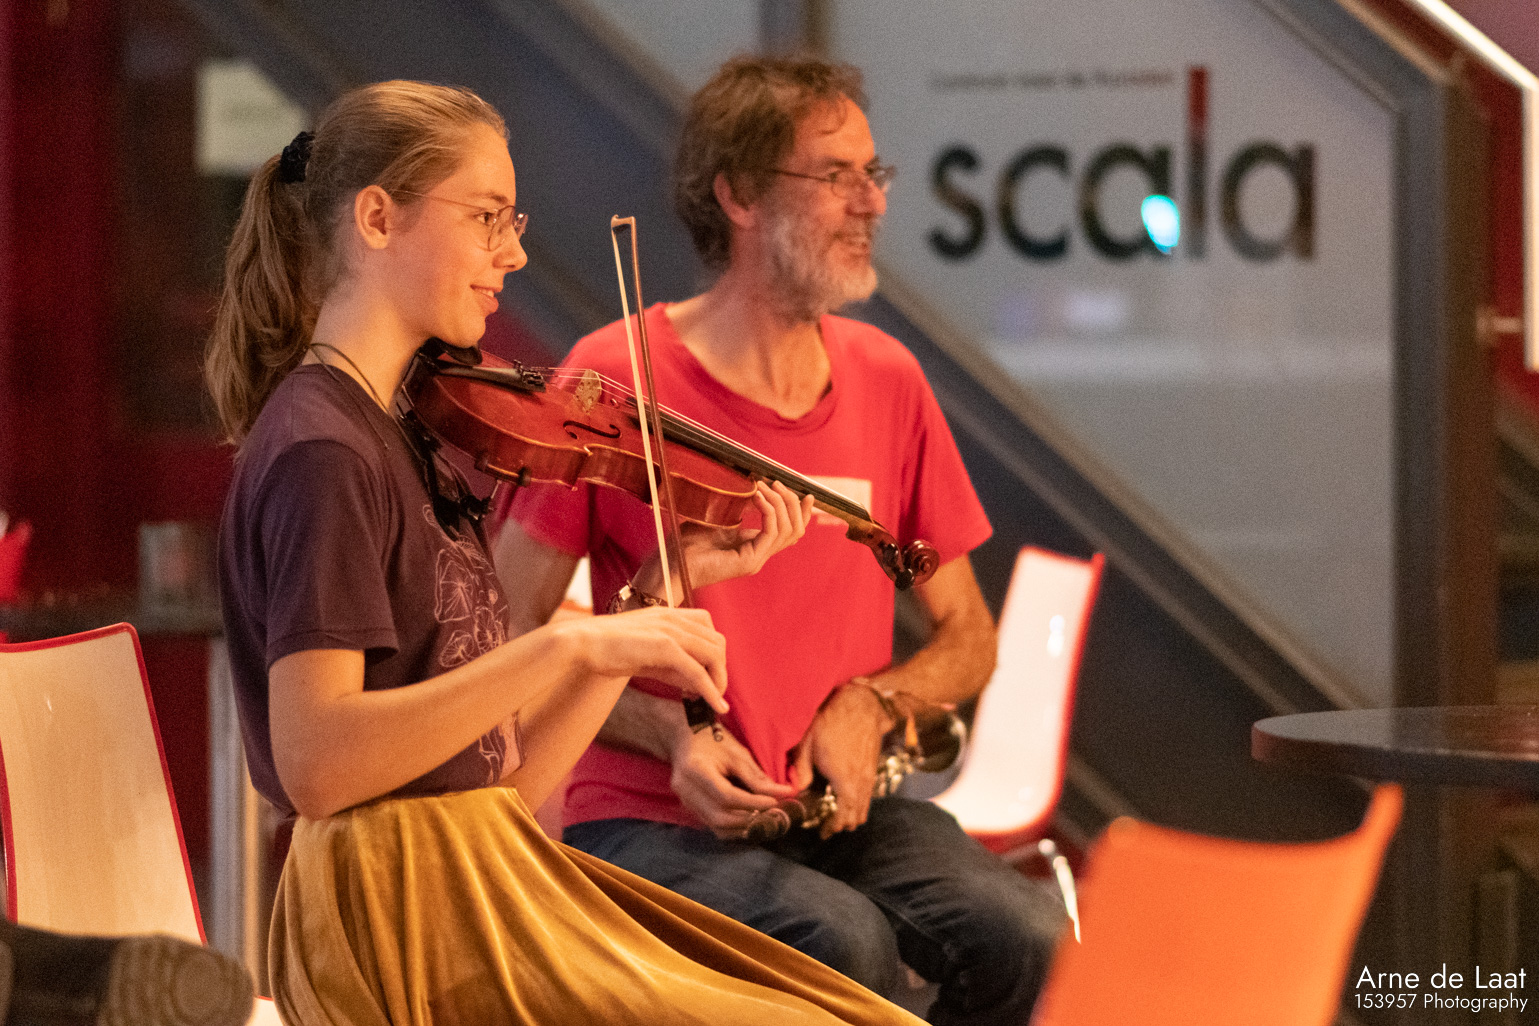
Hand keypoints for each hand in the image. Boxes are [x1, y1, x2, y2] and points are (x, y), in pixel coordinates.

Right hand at [560, 606, 728, 714]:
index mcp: (669, 614)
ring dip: (719, 680)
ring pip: (714, 655)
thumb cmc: (609, 649)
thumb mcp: (648, 655)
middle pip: (717, 641)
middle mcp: (674, 617)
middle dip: (720, 669)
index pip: (708, 627)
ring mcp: (671, 630)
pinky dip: (711, 690)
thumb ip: (673, 666)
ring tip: (713, 700)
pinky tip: (716, 705)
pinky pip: (698, 671)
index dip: (714, 652)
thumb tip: (698, 685)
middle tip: (712, 692)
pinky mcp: (665, 647)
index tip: (708, 675)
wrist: (582, 644)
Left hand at [635, 482, 813, 594]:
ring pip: (788, 529)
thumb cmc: (685, 543)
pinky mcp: (749, 561)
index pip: (790, 532)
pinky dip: (768, 510)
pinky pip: (772, 532)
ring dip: (779, 502)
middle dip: (791, 502)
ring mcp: (756, 560)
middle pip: (795, 529)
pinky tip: (756, 496)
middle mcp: (759, 555)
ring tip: (763, 486)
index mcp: (754, 547)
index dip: (802, 513)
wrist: (671, 564)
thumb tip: (749, 488)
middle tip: (775, 482)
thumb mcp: (715, 519)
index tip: (806, 493)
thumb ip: (735, 508)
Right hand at [668, 726, 799, 838]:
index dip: (753, 802)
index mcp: (695, 769)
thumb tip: (784, 793)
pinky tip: (749, 819)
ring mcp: (685, 801)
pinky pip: (713, 825)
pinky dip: (733, 826)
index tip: (774, 802)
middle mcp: (685, 789)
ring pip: (716, 826)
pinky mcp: (690, 807)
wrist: (683, 737)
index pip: (726, 796)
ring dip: (742, 827)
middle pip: (720, 817)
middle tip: (771, 814)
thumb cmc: (711, 739)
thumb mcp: (736, 752)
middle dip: (749, 819)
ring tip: (763, 817)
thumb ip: (757, 776)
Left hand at [789, 682, 895, 838]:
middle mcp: (861, 783)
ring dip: (851, 815)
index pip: (843, 817)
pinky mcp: (873, 770)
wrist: (862, 706)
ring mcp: (870, 777)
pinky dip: (857, 803)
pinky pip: (868, 796)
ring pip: (864, 808)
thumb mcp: (808, 743)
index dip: (832, 828)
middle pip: (856, 817)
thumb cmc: (833, 721)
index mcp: (844, 781)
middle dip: (842, 824)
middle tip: (827, 825)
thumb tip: (795, 791)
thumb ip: (801, 770)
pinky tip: (844, 795)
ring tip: (835, 813)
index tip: (822, 832)